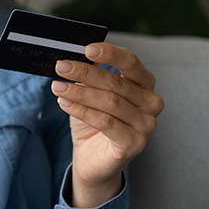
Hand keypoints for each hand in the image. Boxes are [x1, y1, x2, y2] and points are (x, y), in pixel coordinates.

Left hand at [51, 43, 163, 208]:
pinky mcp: (134, 143)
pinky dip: (82, 111)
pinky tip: (64, 104)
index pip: (131, 62)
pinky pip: (106, 122)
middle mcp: (151, 103)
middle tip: (61, 67)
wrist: (92, 160)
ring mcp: (146, 125)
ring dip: (79, 93)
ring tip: (58, 86)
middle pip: (116, 82)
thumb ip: (92, 73)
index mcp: (145, 85)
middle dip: (85, 73)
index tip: (87, 49)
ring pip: (109, 102)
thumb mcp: (91, 92)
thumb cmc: (94, 121)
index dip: (110, 53)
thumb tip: (79, 53)